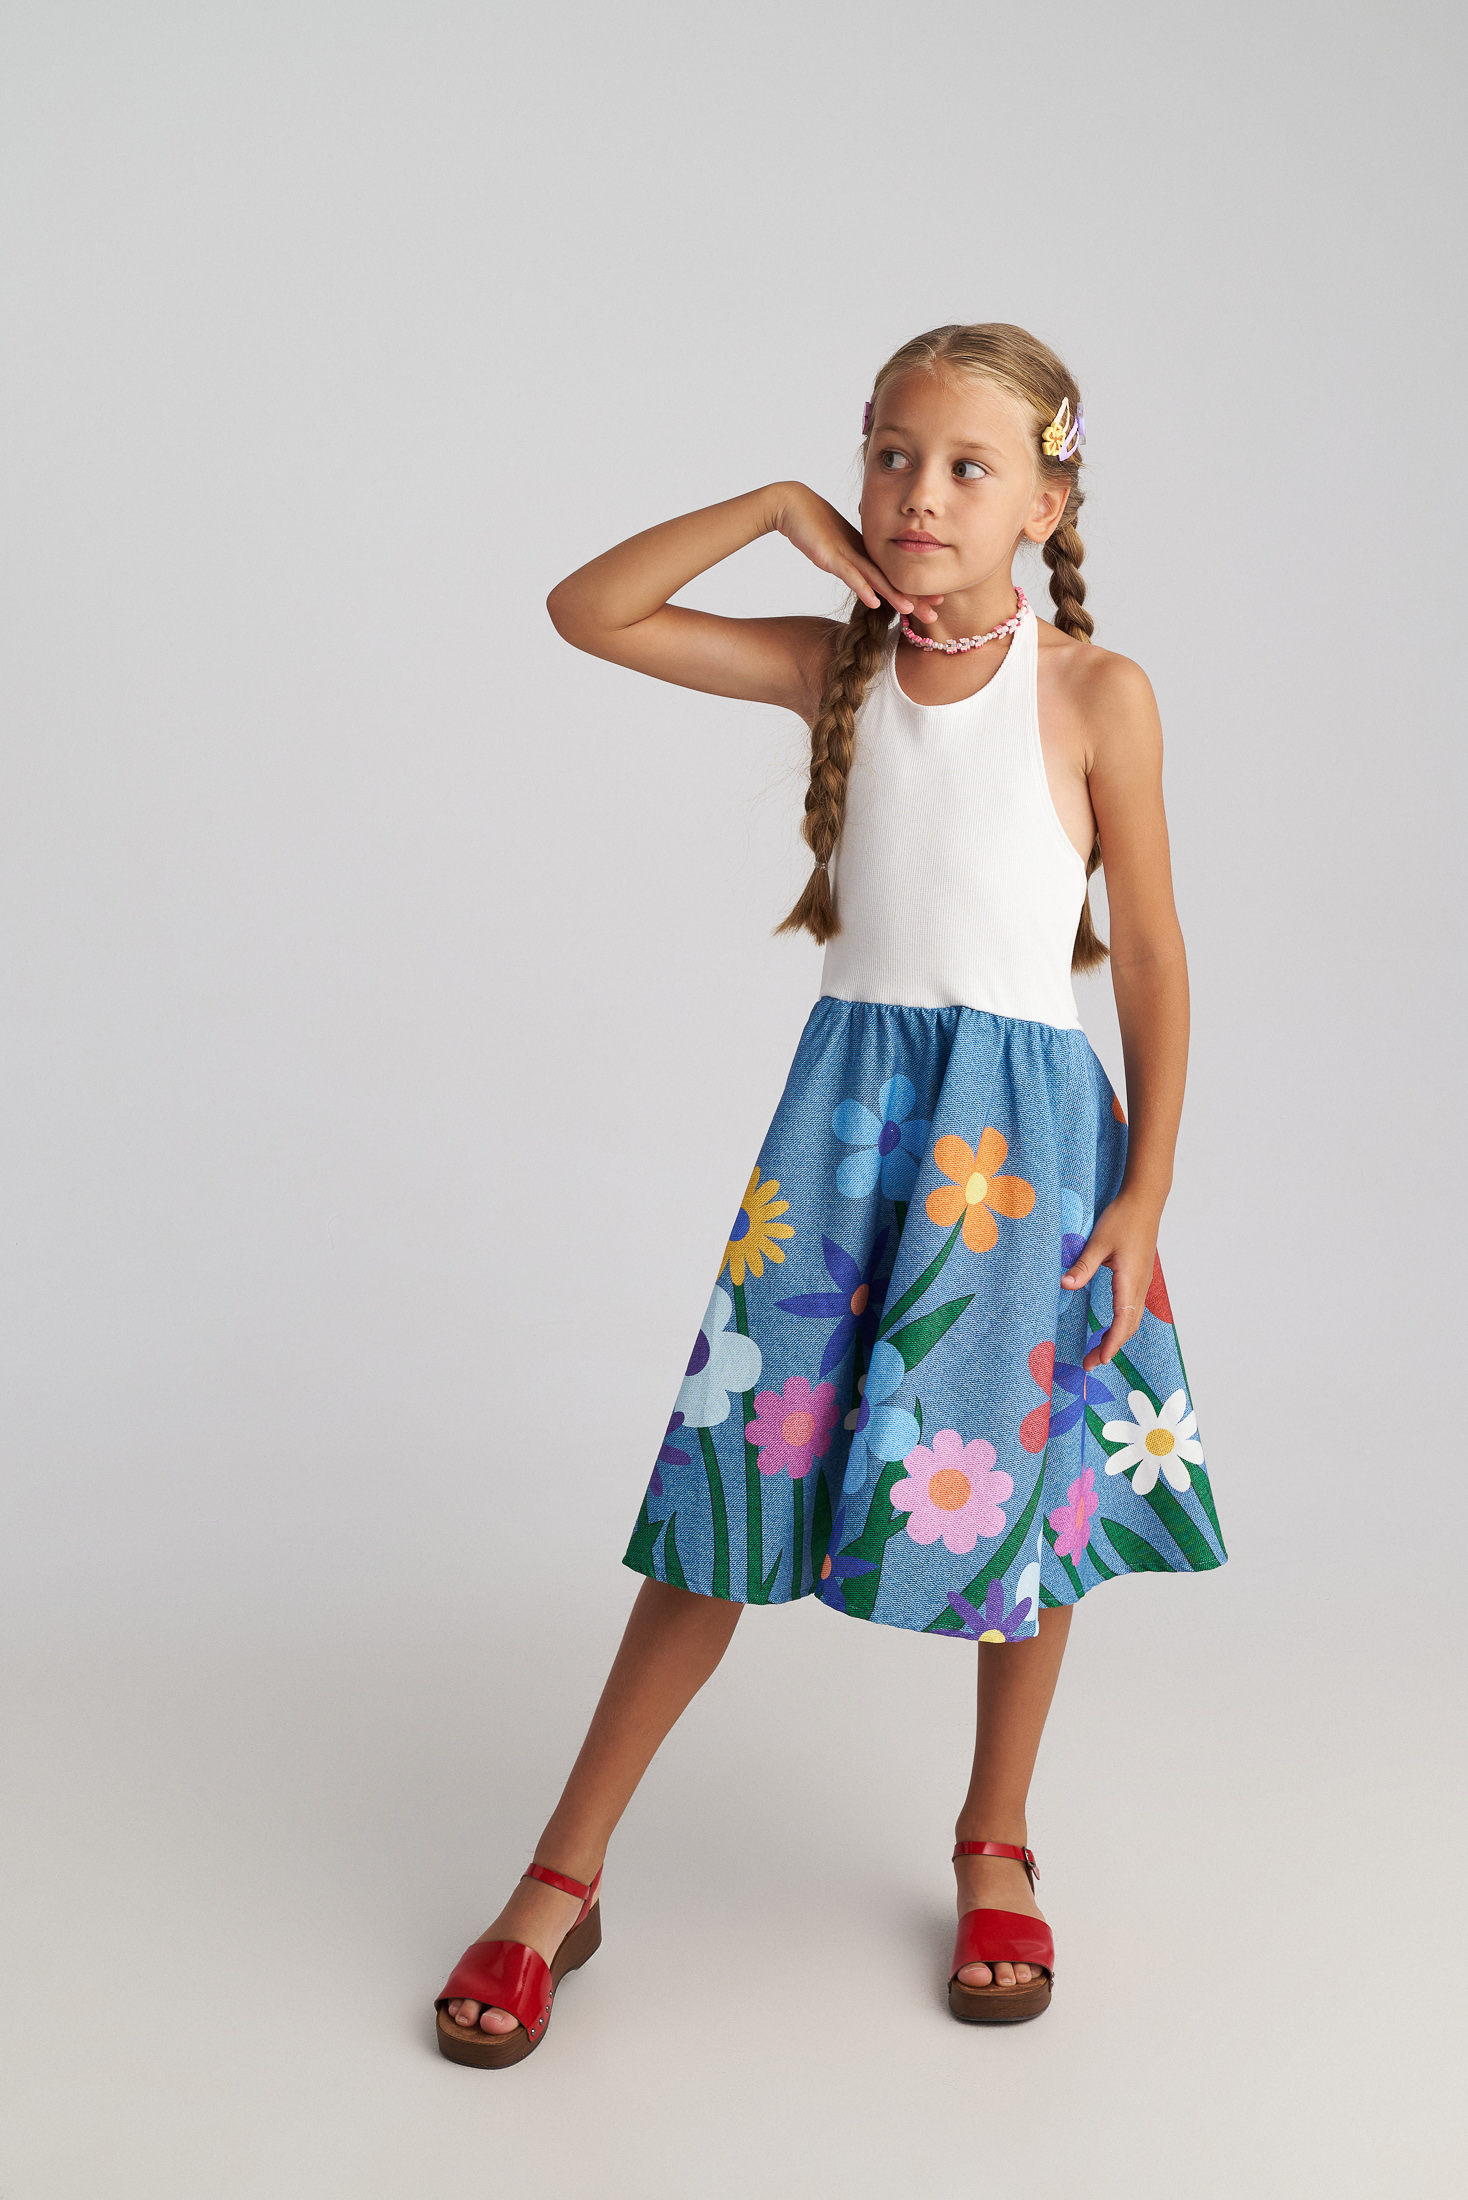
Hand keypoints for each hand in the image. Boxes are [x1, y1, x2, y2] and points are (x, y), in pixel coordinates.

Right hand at [771, 482, 941, 622]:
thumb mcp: (837, 549)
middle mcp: (861, 554)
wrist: (793, 505)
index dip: (915, 590)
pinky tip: (875, 602)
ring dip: (893, 595)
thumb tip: (866, 580)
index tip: (937, 603)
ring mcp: (846, 554)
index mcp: (866, 554)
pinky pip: (849, 575)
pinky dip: (862, 588)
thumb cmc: (814, 527)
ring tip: (911, 610)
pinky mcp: (830, 556)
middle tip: (935, 616)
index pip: (894, 576)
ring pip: (875, 578)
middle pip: (891, 579)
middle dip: (913, 598)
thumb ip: (851, 563)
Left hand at [1059, 1193, 1159, 1370]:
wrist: (1145, 1201)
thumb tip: (1065, 1285)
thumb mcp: (1099, 1242)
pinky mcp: (1140, 1276)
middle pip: (1129, 1325)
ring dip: (1117, 1337)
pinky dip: (1122, 1324)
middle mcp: (1140, 1285)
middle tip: (1090, 1363)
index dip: (1112, 1342)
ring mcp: (1142, 1281)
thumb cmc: (1123, 1219)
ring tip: (1099, 1351)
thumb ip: (1083, 1265)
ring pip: (1133, 1318)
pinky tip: (1110, 1327)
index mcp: (1130, 1280)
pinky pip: (1133, 1308)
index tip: (1100, 1359)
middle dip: (1111, 1346)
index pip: (1123, 1320)